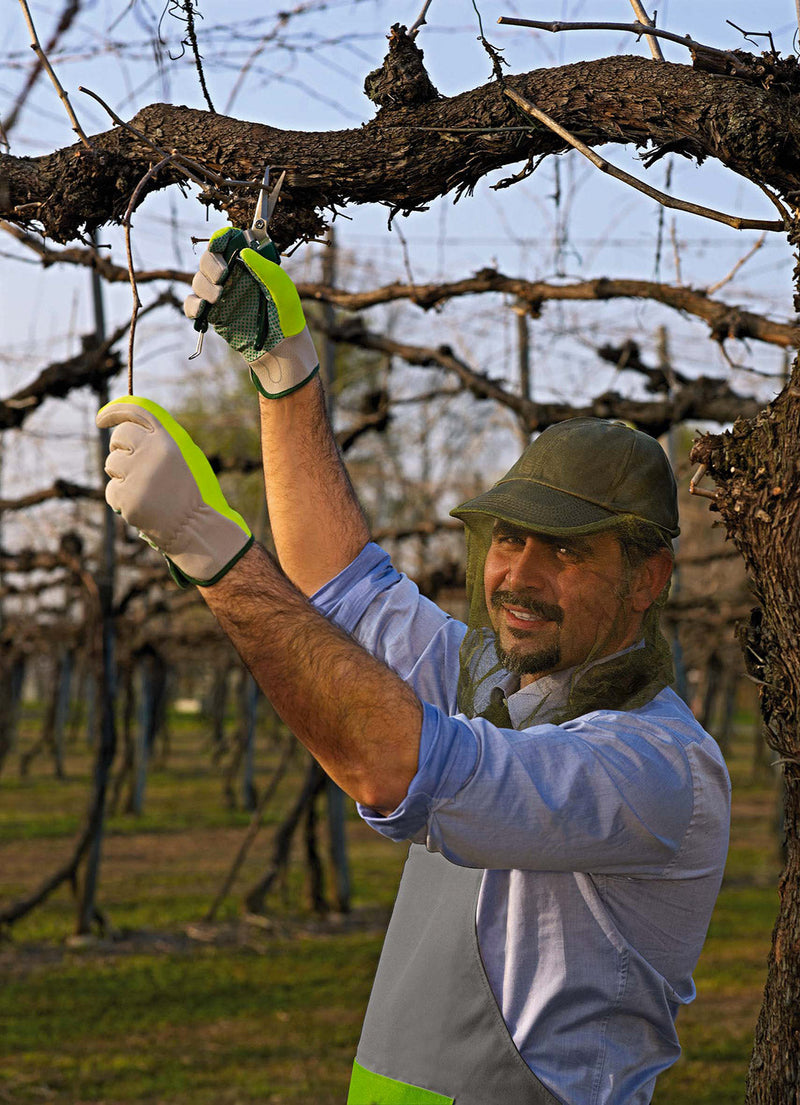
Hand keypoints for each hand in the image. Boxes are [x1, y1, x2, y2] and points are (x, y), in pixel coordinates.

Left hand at [96, 396, 252, 586]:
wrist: (190, 526)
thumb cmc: (182, 492)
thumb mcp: (176, 459)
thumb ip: (154, 442)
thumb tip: (122, 428)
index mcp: (166, 441)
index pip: (135, 412)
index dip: (114, 411)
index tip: (100, 420)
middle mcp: (151, 453)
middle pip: (119, 436)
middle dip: (119, 448)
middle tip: (130, 463)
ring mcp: (137, 474)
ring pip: (111, 463)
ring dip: (120, 475)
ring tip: (142, 489)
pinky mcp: (126, 496)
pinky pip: (111, 490)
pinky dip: (120, 498)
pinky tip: (138, 504)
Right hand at [184, 228, 319, 398]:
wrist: (280, 346)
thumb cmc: (285, 315)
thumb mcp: (280, 287)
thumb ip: (264, 267)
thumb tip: (243, 251)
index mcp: (247, 265)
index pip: (227, 242)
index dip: (220, 239)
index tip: (219, 244)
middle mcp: (232, 277)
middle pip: (207, 259)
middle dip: (210, 264)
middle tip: (223, 276)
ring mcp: (221, 295)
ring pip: (197, 281)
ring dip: (204, 286)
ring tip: (220, 297)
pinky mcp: (213, 314)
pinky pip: (192, 305)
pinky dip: (194, 306)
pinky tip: (205, 309)